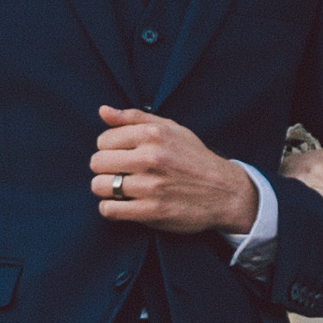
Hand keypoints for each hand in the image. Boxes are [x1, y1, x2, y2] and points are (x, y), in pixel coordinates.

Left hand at [88, 107, 252, 233]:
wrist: (224, 192)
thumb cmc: (194, 158)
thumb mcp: (171, 129)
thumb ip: (134, 118)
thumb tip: (103, 111)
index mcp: (153, 134)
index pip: (103, 140)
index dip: (108, 148)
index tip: (121, 155)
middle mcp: (151, 158)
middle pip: (97, 162)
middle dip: (104, 168)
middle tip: (118, 172)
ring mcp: (151, 186)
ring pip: (99, 186)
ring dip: (105, 189)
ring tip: (120, 188)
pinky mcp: (152, 212)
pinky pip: (109, 209)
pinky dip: (110, 207)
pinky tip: (122, 204)